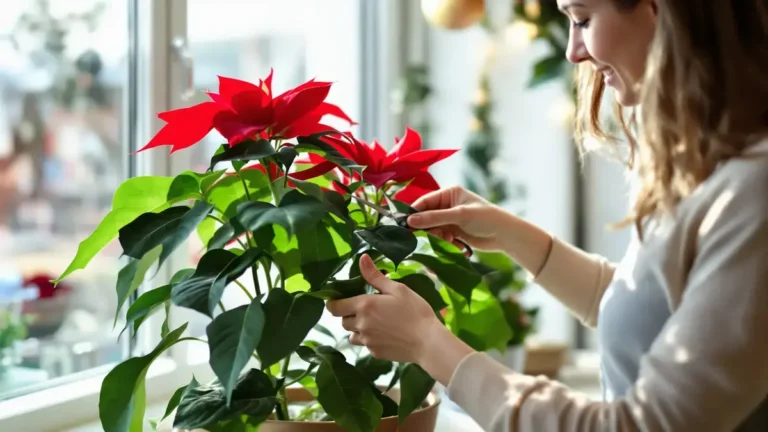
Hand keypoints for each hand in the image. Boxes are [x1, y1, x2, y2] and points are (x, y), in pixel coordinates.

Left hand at [326, 254, 442, 362]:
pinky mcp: (374, 353)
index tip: (342, 299)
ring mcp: (367, 341)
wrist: (427, 342)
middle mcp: (360, 324)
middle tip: (365, 309)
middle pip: (342, 321)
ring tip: (374, 323)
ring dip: (357, 329)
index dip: (334, 303)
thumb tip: (361, 258)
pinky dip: (369, 339)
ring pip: (352, 335)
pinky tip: (385, 335)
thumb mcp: (397, 289)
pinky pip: (365, 345)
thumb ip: (375, 276)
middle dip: (349, 314)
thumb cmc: (415, 311)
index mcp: (364, 306)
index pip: (334, 307)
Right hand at [407, 185, 507, 250]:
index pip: (424, 202)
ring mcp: (450, 220)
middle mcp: (448, 205)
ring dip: (436, 237)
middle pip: (426, 217)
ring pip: (432, 229)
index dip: (414, 214)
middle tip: (425, 238)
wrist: (505, 235)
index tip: (404, 226)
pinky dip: (443, 242)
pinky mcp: (453, 233)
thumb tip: (409, 221)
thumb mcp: (459, 215)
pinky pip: (440, 238)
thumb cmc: (486, 218)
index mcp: (449, 193)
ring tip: (447, 240)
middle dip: (427, 228)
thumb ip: (434, 218)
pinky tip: (454, 243)